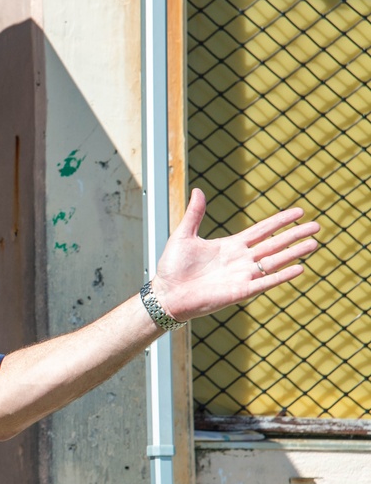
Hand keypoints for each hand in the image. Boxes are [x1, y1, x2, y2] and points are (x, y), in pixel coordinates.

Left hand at [152, 188, 319, 322]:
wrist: (166, 293)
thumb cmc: (172, 267)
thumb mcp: (184, 235)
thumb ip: (195, 214)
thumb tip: (197, 190)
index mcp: (230, 246)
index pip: (262, 231)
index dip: (280, 221)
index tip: (299, 211)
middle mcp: (241, 260)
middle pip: (274, 245)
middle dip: (295, 235)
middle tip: (317, 226)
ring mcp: (242, 276)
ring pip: (275, 262)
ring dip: (294, 253)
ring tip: (314, 243)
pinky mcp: (240, 292)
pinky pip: (266, 282)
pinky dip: (282, 275)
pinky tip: (299, 268)